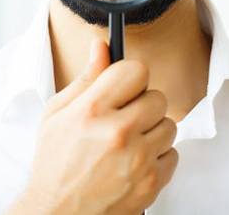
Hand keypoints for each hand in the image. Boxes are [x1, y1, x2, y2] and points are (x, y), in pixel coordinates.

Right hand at [9, 38, 177, 214]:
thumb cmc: (54, 163)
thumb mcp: (58, 112)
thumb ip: (86, 77)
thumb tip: (101, 46)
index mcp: (93, 109)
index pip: (137, 70)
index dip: (131, 77)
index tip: (124, 86)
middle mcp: (118, 131)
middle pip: (157, 96)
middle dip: (142, 104)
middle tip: (123, 118)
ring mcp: (138, 159)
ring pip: (169, 124)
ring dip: (152, 130)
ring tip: (129, 142)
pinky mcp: (152, 182)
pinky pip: (173, 154)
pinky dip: (158, 156)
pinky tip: (135, 160)